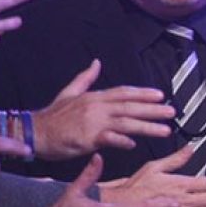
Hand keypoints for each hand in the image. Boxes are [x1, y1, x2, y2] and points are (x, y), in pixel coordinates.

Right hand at [32, 60, 175, 157]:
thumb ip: (85, 79)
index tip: (161, 95)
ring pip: (125, 123)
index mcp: (94, 97)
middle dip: (153, 109)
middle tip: (171, 112)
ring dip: (146, 126)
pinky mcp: (86, 138)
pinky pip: (108, 139)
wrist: (34, 132)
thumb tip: (96, 63)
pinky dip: (122, 140)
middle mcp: (96, 107)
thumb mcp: (69, 92)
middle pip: (130, 107)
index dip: (143, 94)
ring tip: (164, 130)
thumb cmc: (53, 116)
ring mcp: (92, 122)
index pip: (124, 92)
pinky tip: (133, 144)